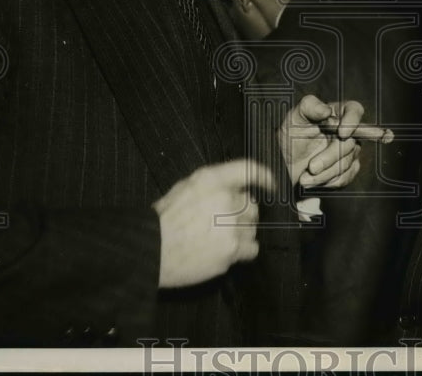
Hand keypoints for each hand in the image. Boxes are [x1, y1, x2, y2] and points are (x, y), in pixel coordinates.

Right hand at [153, 158, 274, 288]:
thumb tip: (235, 188)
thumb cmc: (164, 220)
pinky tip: (225, 251)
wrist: (151, 249)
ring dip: (241, 234)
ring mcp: (231, 225)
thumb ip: (213, 184)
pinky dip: (243, 251)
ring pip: (252, 228)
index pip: (248, 170)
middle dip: (242, 214)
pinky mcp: (232, 249)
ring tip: (217, 240)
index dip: (263, 175)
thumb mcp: (185, 187)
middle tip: (222, 224)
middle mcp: (225, 199)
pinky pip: (252, 248)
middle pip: (252, 206)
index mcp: (211, 180)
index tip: (269, 183)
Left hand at [279, 95, 390, 187]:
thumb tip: (326, 109)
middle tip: (311, 167)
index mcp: (336, 113)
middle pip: (351, 143)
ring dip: (326, 173)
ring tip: (305, 178)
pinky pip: (346, 177)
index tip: (342, 134)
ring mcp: (348, 151)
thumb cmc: (288, 136)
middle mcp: (346, 131)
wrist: (284, 165)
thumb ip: (309, 107)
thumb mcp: (294, 118)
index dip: (353, 121)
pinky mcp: (347, 169)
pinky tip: (313, 181)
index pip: (354, 110)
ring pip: (348, 163)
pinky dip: (328, 181)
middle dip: (330, 157)